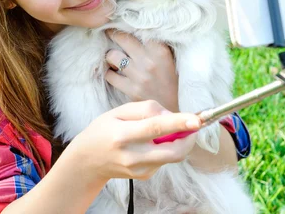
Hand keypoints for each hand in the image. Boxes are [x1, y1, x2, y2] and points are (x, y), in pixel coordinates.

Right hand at [67, 100, 199, 182]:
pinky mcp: (144, 176)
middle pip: (173, 151)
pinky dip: (167, 148)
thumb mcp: (118, 111)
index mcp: (123, 135)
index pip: (155, 128)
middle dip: (189, 138)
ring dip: (179, 142)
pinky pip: (165, 160)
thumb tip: (171, 115)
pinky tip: (154, 142)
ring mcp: (139, 169)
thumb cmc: (103, 130)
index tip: (197, 120)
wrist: (87, 161)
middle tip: (193, 125)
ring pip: (173, 156)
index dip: (178, 124)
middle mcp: (132, 156)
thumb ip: (146, 109)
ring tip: (167, 130)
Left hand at [104, 30, 178, 111]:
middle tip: (110, 33)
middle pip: (122, 38)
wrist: (173, 111)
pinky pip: (110, 76)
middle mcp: (149, 60)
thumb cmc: (172, 83)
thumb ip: (157, 45)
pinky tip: (115, 73)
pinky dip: (110, 74)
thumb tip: (139, 29)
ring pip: (112, 56)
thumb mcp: (171, 60)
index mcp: (161, 51)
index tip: (121, 22)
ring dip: (111, 56)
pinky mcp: (130, 89)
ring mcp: (139, 76)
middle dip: (113, 34)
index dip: (127, 25)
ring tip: (114, 57)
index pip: (139, 29)